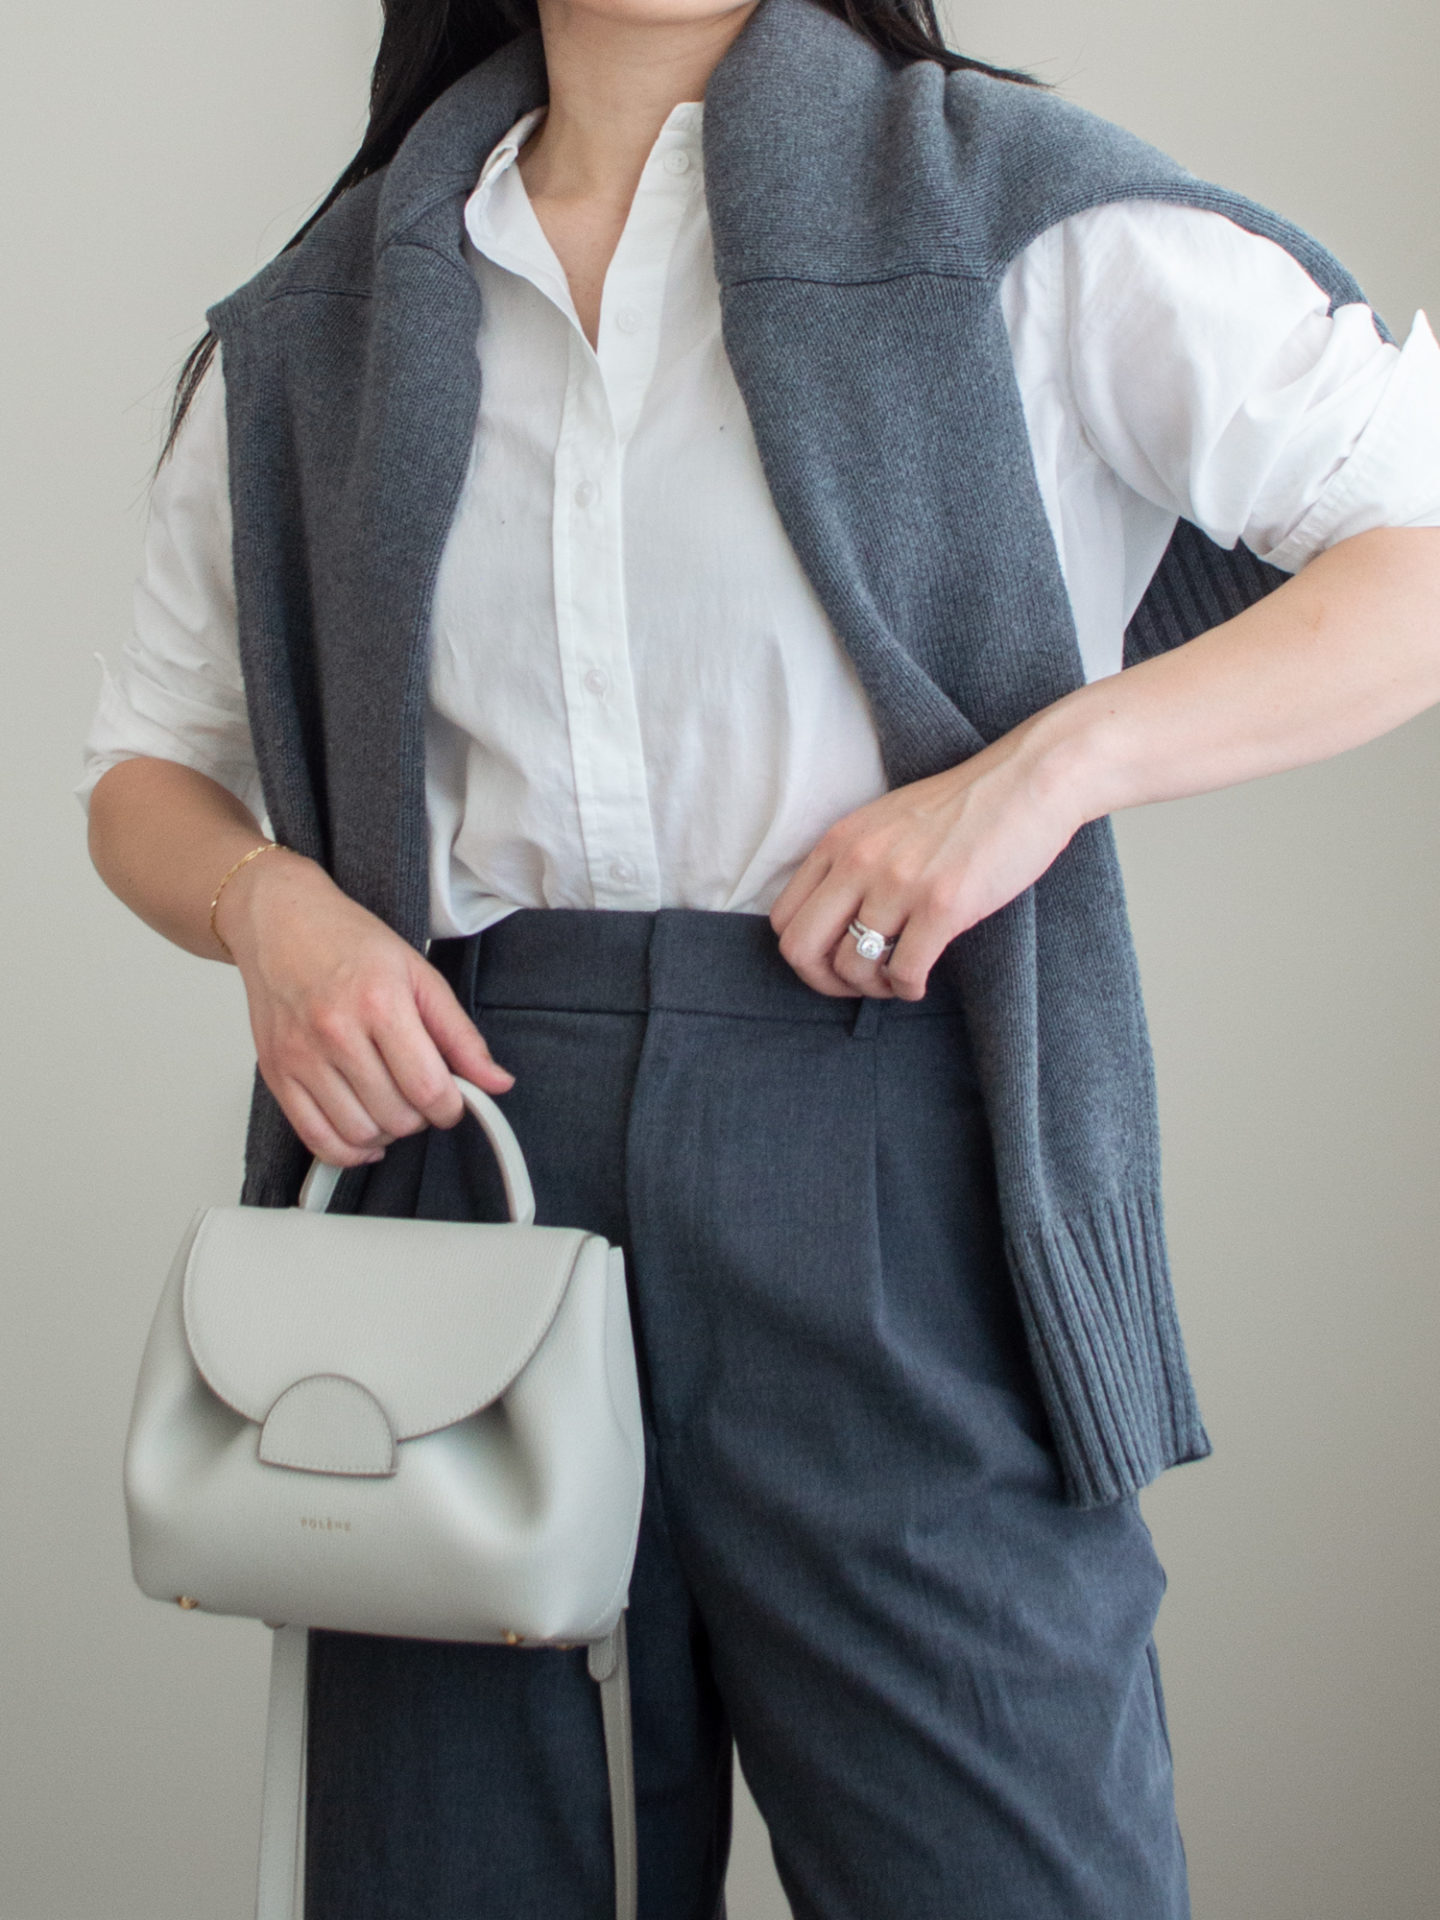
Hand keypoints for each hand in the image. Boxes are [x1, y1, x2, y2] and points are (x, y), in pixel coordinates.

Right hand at [215, 850, 514, 1166]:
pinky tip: (365, 1135)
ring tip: (393, 1105)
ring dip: (388, 1133)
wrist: (281, 922)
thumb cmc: (349, 942)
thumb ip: (461, 1035)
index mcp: (380, 1002)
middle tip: (422, 1093)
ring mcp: (301, 1056)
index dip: (451, 1108)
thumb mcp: (420, 974)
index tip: (453, 1101)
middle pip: (396, 1115)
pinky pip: (315, 1138)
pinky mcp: (276, 1073)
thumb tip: (497, 1083)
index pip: (428, 1088)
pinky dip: (348, 1151)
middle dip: (422, 1116)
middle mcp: (336, 1032)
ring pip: (359, 1133)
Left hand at [769, 718, 1084, 999]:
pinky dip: (907, 989)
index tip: (832, 961)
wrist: (1027, 782)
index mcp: (840, 840)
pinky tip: (920, 982)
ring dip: (873, 988)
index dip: (803, 955)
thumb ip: (853, 859)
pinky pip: (904, 972)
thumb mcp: (886, 820)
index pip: (783, 917)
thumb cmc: (963, 806)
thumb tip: (833, 920)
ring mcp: (899, 884)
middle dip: (823, 981)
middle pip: (801, 949)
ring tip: (896, 978)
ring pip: (854, 968)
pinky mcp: (943, 906)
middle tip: (856, 985)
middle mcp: (859, 861)